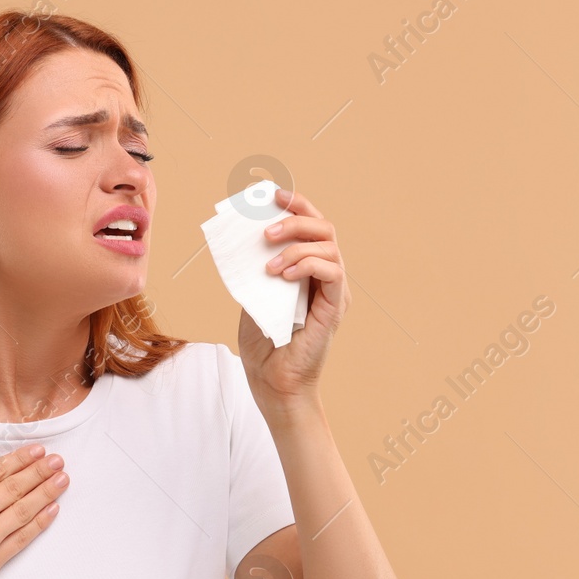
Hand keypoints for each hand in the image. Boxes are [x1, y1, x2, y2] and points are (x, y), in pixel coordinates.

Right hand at [0, 439, 68, 578]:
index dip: (19, 459)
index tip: (37, 450)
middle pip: (14, 486)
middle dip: (40, 471)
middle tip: (58, 460)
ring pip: (23, 509)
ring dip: (46, 492)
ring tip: (63, 479)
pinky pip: (21, 538)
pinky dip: (40, 523)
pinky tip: (53, 510)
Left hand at [236, 186, 348, 404]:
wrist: (273, 383)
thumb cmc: (264, 345)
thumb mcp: (252, 296)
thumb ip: (255, 269)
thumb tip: (243, 239)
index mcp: (308, 270)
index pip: (310, 227)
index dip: (295, 205)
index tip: (272, 194)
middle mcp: (325, 276)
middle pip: (324, 228)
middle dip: (296, 218)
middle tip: (267, 228)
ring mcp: (333, 291)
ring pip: (330, 246)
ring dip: (297, 245)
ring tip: (269, 262)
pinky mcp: (335, 307)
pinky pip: (332, 272)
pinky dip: (309, 265)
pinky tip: (284, 274)